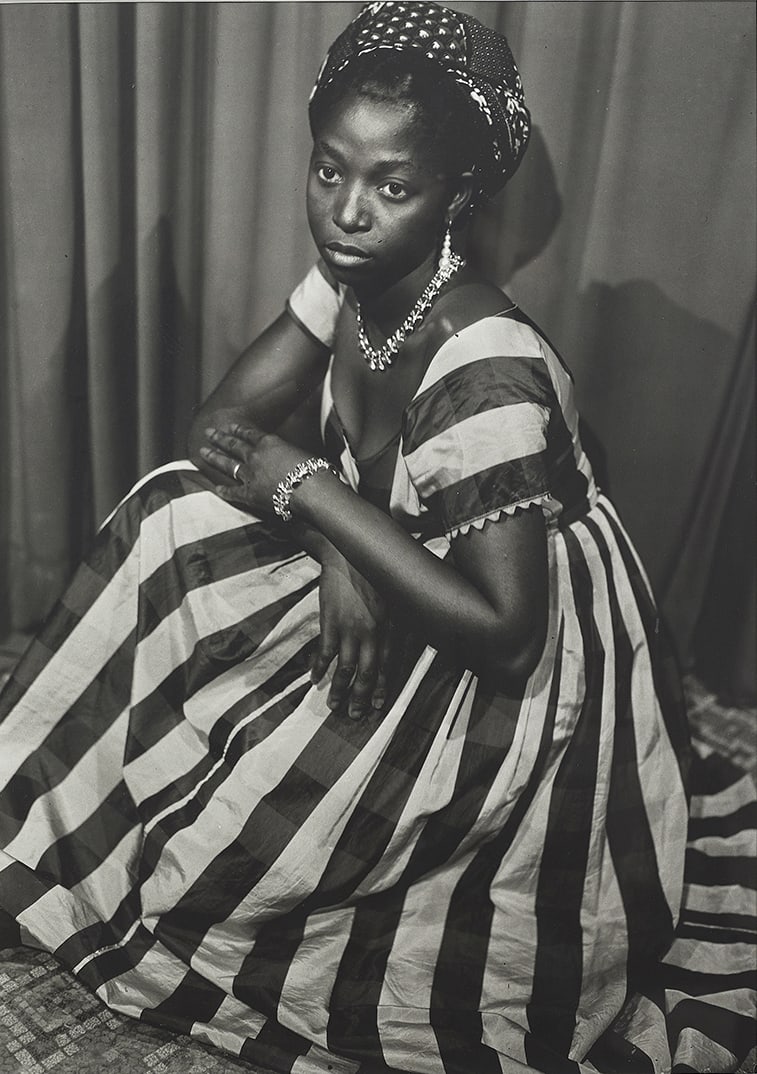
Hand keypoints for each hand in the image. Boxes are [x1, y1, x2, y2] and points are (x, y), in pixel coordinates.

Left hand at [199, 421, 309, 514]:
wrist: (312, 490)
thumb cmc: (314, 471)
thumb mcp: (300, 452)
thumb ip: (285, 452)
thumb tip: (284, 457)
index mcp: (269, 443)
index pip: (249, 434)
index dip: (238, 430)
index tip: (229, 426)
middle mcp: (255, 456)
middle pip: (233, 445)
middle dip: (219, 438)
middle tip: (208, 432)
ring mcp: (250, 475)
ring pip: (228, 464)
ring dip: (214, 457)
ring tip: (202, 451)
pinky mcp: (249, 494)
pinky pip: (233, 492)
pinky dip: (224, 491)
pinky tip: (216, 489)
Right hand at [313, 552, 393, 719]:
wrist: (349, 554)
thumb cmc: (376, 573)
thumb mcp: (397, 597)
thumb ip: (399, 622)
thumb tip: (404, 642)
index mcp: (390, 628)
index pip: (388, 666)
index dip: (384, 687)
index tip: (379, 705)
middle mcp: (371, 633)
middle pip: (367, 673)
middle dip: (361, 697)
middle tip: (355, 715)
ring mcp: (349, 629)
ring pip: (345, 668)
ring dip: (339, 690)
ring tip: (334, 706)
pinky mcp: (329, 622)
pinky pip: (324, 652)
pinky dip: (319, 668)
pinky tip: (315, 680)